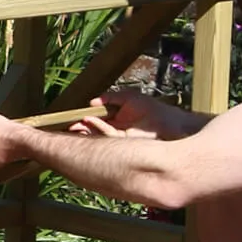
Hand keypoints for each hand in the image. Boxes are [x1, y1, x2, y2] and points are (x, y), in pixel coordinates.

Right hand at [70, 89, 192, 140]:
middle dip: (80, 128)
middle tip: (68, 125)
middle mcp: (116, 131)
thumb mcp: (130, 98)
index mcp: (117, 120)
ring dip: (85, 130)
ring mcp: (119, 139)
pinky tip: (88, 122)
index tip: (72, 118)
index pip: (96, 120)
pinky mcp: (124, 144)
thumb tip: (92, 101)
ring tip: (74, 125)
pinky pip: (107, 136)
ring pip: (97, 136)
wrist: (172, 125)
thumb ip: (111, 97)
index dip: (84, 119)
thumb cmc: (154, 111)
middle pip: (94, 130)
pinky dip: (97, 129)